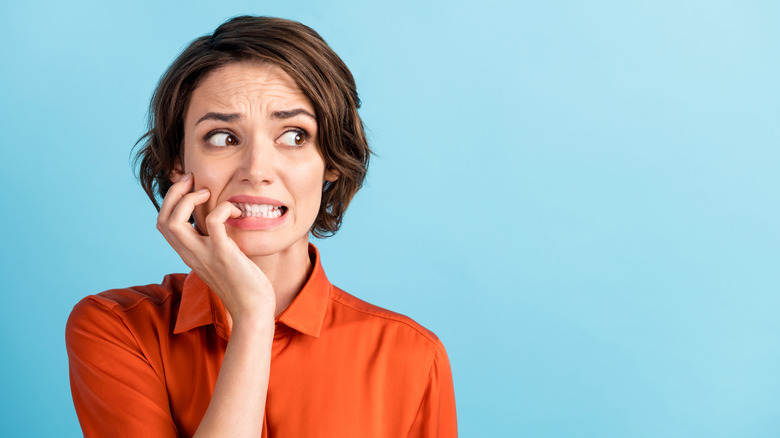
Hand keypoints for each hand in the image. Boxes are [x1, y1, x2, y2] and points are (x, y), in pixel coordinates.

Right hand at [156, 173, 275, 323]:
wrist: (252, 310)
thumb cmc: (243, 285)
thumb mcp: (221, 260)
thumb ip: (214, 244)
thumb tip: (220, 224)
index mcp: (189, 254)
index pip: (163, 225)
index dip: (170, 202)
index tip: (188, 187)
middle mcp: (191, 254)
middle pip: (162, 220)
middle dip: (174, 194)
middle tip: (193, 181)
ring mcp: (205, 254)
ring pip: (175, 222)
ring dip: (189, 200)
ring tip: (208, 193)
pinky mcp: (224, 254)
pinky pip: (214, 222)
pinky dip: (223, 208)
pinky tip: (235, 211)